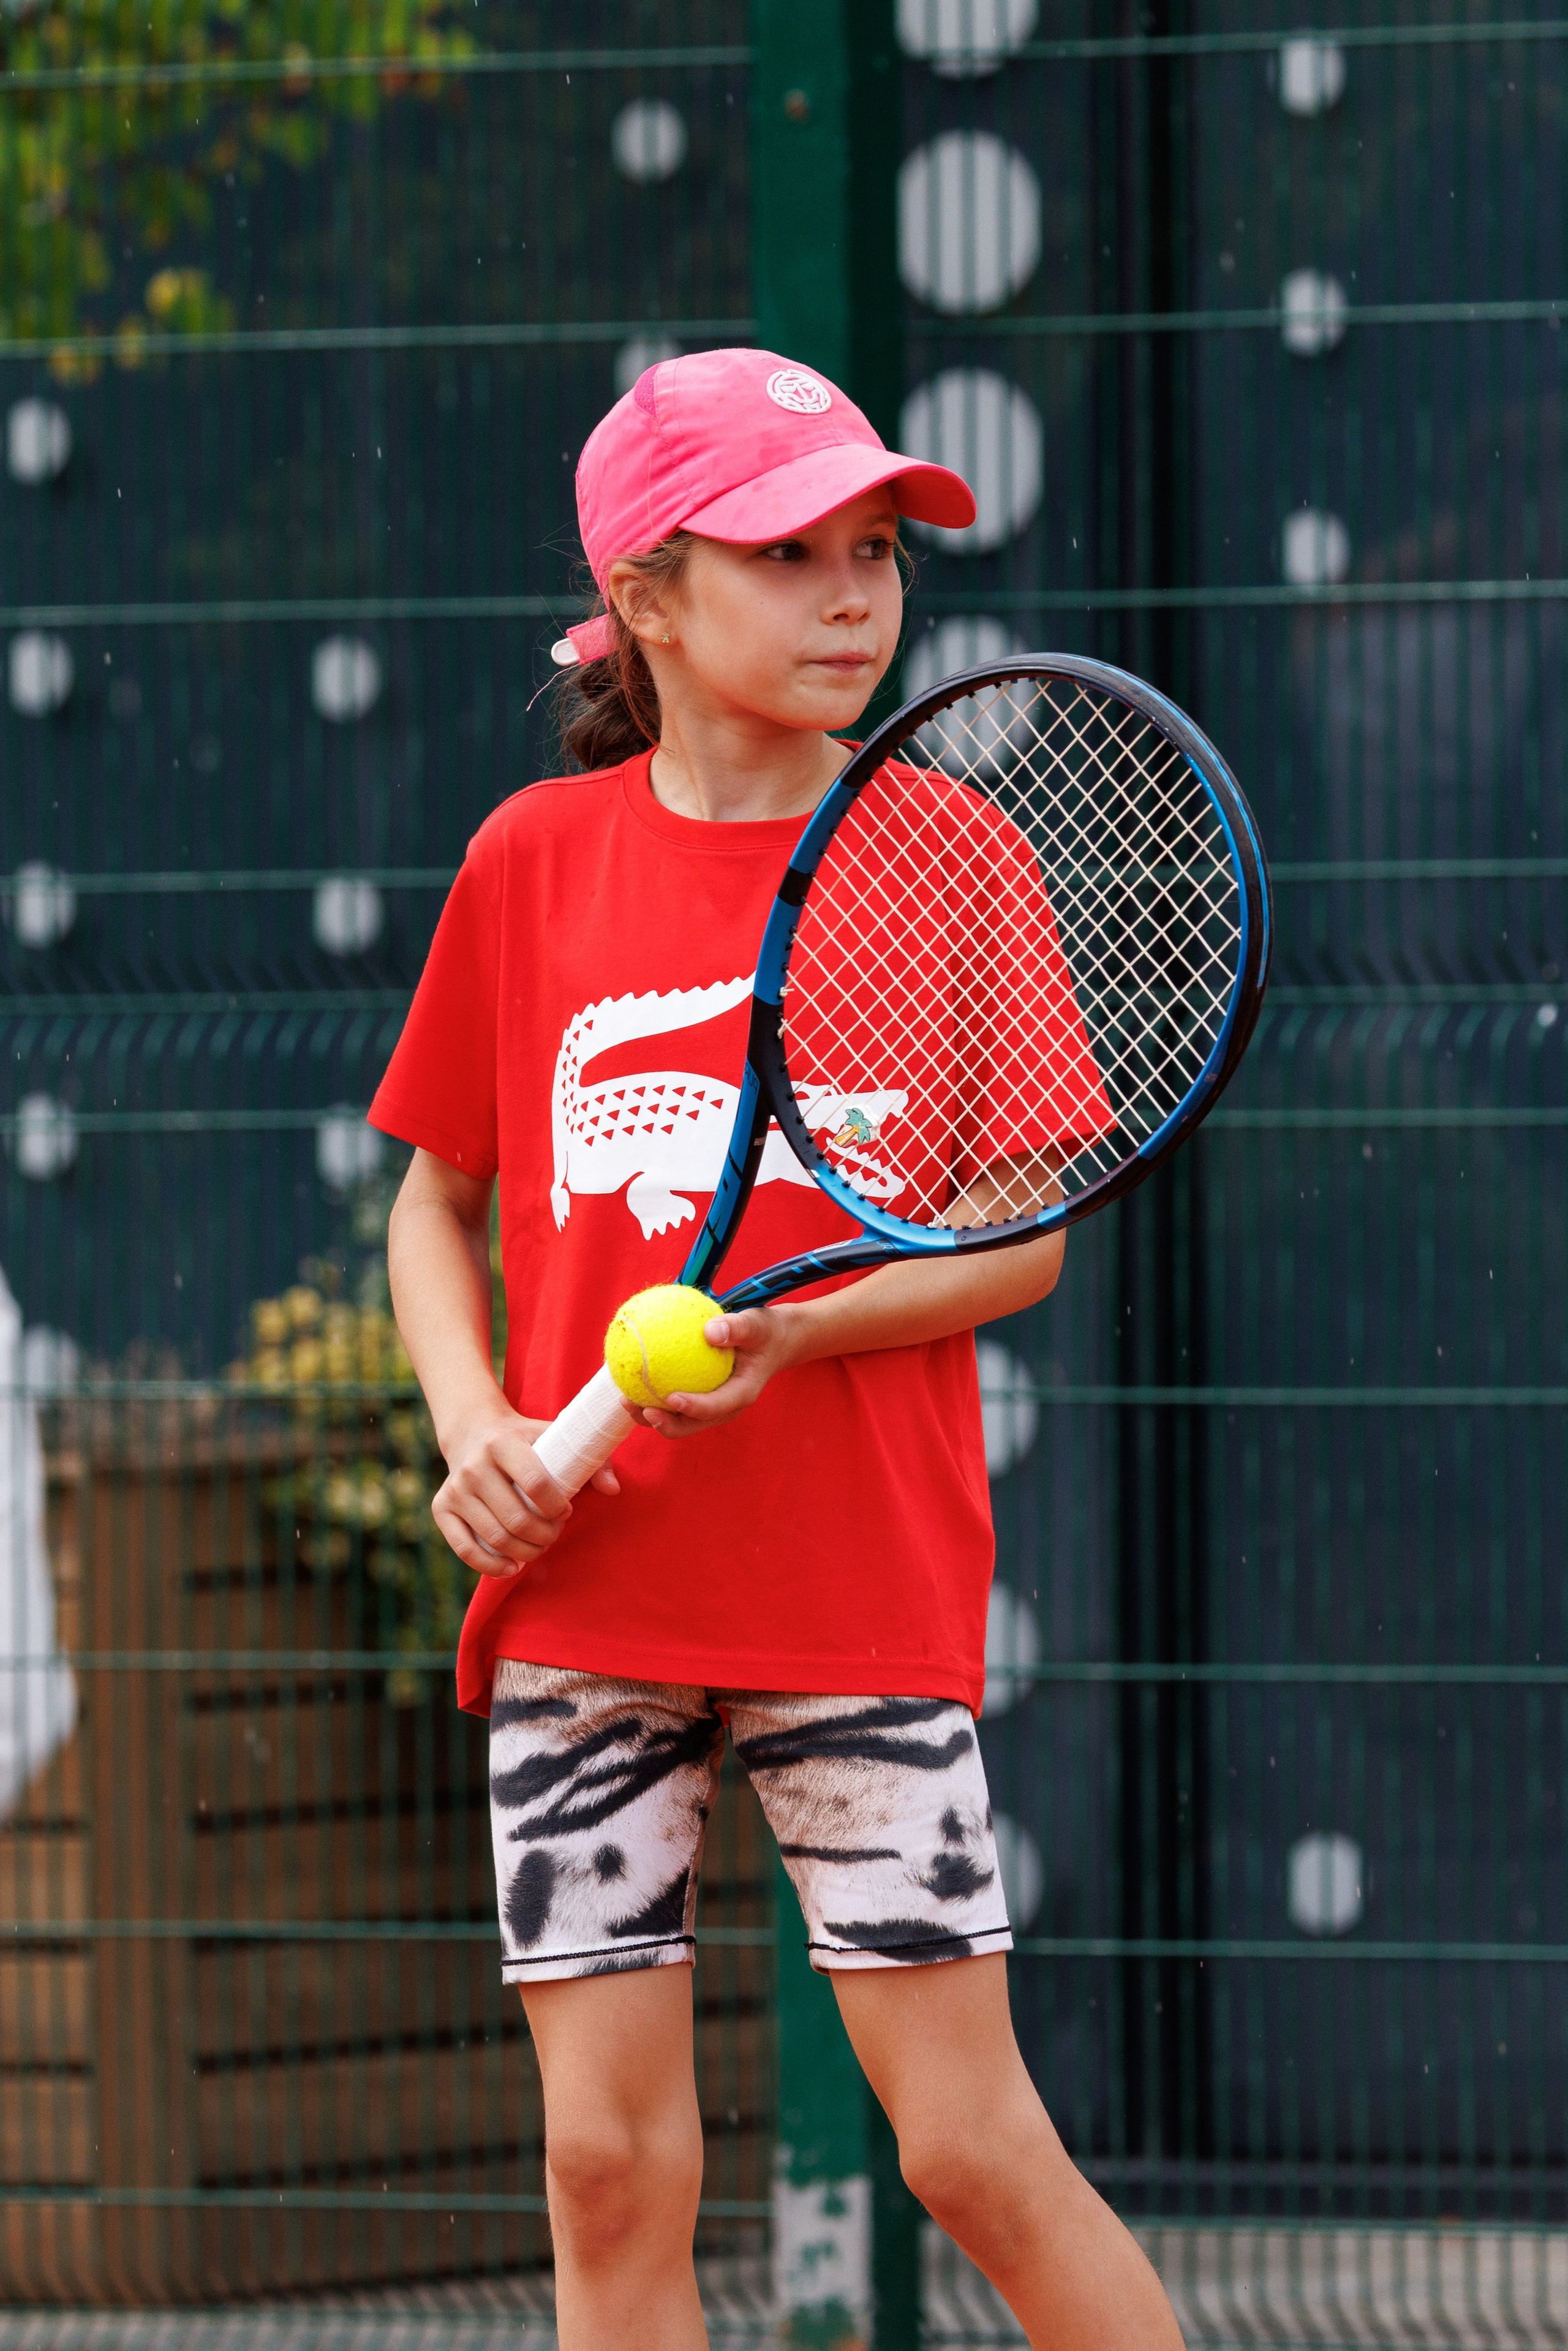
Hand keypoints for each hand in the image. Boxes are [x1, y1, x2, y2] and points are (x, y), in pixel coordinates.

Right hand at [432, 1401, 620, 1577]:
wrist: (473, 1431)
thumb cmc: (524, 1439)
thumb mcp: (554, 1436)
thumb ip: (591, 1460)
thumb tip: (613, 1489)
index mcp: (503, 1443)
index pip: (536, 1484)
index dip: (557, 1507)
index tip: (566, 1511)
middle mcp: (474, 1465)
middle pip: (517, 1518)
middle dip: (544, 1535)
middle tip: (554, 1533)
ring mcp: (455, 1489)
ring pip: (495, 1538)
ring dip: (525, 1551)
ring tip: (539, 1545)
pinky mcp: (442, 1508)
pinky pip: (465, 1549)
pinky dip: (491, 1565)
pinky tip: (512, 1567)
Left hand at [633, 1307, 799, 1440]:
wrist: (771, 1343)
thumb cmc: (764, 1332)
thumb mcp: (757, 1324)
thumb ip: (737, 1327)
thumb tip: (710, 1332)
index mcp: (741, 1394)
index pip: (716, 1407)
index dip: (693, 1407)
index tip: (671, 1398)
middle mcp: (724, 1407)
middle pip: (691, 1425)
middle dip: (664, 1423)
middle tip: (641, 1408)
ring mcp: (710, 1407)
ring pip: (677, 1420)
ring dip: (651, 1416)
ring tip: (625, 1400)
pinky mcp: (699, 1399)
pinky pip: (672, 1405)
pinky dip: (651, 1396)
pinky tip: (631, 1380)